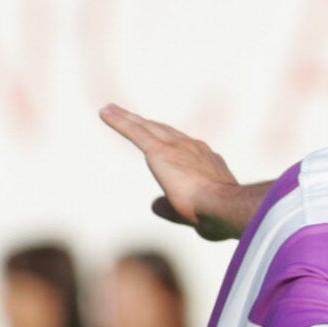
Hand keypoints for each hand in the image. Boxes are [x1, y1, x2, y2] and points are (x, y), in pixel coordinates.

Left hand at [101, 103, 256, 241]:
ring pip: (147, 127)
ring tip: (110, 109)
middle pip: (163, 131)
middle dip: (147, 124)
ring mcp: (177, 148)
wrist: (223, 207)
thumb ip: (171, 208)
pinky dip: (119, 120)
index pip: (184, 149)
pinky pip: (135, 132)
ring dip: (128, 117)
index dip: (171, 142)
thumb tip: (153, 204)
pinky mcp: (160, 151)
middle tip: (133, 117)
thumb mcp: (193, 215)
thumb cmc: (217, 218)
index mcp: (206, 163)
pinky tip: (104, 112)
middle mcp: (193, 149)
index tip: (161, 138)